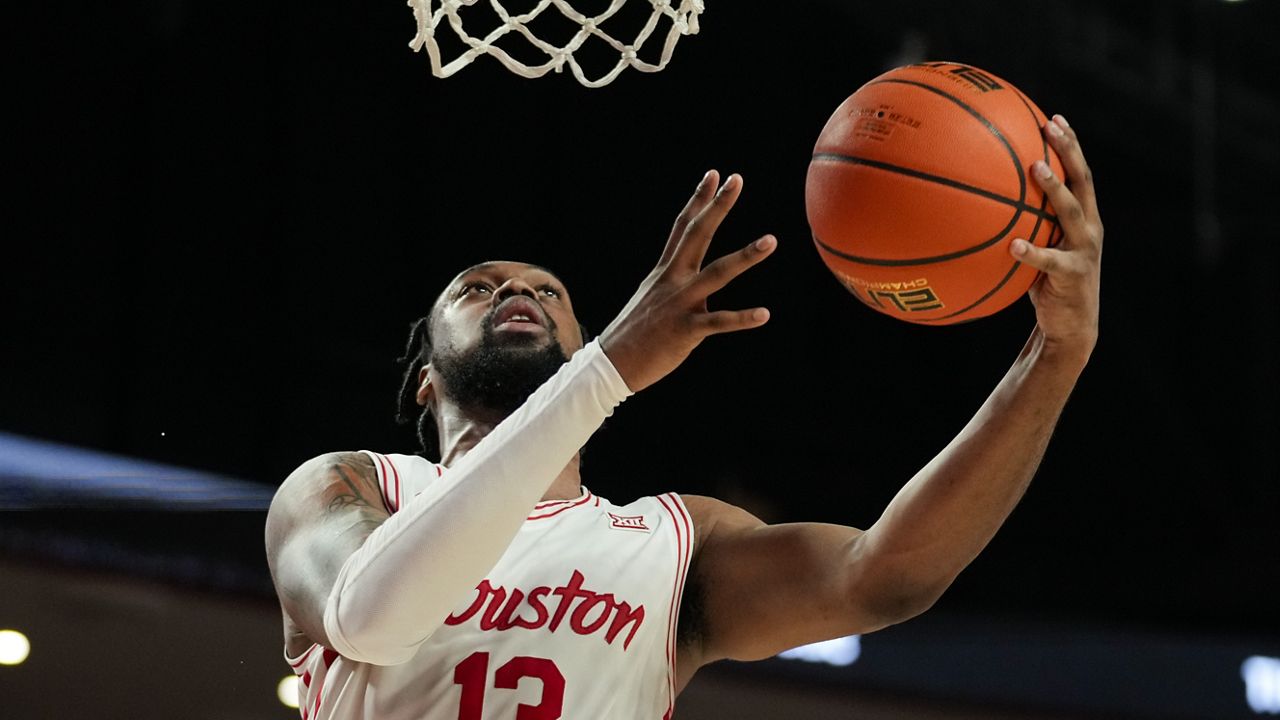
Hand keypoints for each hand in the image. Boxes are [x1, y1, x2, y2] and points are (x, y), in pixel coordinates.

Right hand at [600, 170, 775, 391]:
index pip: (683, 227)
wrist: (612, 363)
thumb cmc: (635, 333)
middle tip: (736, 179)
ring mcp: (680, 303)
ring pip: (717, 273)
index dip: (699, 200)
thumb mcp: (652, 298)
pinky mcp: (685, 330)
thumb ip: (673, 284)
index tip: (714, 175)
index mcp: (665, 271)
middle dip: (718, 206)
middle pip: (698, 234)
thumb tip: (687, 276)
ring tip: (771, 240)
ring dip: (745, 256)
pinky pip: (718, 321)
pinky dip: (742, 318)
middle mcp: (673, 280)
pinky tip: (764, 314)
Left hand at [1010, 115, 1102, 363]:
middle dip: (1068, 152)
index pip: (1080, 174)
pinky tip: (1013, 245)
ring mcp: (1084, 251)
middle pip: (1082, 181)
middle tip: (1050, 127)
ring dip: (1054, 189)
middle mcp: (1089, 229)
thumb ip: (1024, 228)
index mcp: (1084, 219)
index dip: (1070, 146)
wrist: (1072, 327)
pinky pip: (1050, 261)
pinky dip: (1032, 252)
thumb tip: (981, 207)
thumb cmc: (1047, 285)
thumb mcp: (1040, 249)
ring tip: (1034, 169)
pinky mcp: (1073, 276)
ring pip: (1072, 212)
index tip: (1055, 119)